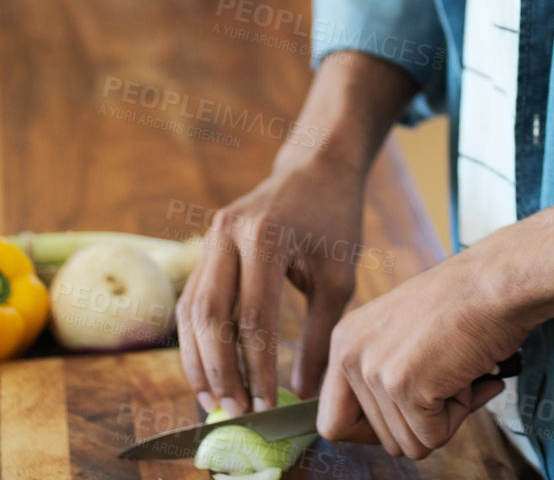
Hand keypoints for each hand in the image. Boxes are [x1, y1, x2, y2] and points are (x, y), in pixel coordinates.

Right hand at [176, 153, 366, 415]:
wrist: (317, 166)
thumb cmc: (334, 219)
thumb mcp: (338, 276)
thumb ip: (319, 336)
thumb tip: (302, 392)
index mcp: (267, 236)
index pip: (254, 316)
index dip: (258, 367)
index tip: (267, 405)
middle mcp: (229, 233)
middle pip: (211, 316)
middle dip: (221, 371)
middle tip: (235, 411)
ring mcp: (212, 236)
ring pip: (192, 311)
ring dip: (200, 361)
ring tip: (216, 400)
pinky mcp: (207, 245)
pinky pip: (192, 299)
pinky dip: (197, 338)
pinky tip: (210, 369)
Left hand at [316, 247, 526, 458]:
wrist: (499, 279)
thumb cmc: (466, 300)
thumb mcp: (403, 330)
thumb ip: (385, 370)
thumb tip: (387, 431)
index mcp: (345, 339)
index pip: (333, 421)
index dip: (370, 432)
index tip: (404, 417)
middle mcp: (350, 354)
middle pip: (378, 438)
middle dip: (421, 420)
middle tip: (447, 381)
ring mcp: (376, 371)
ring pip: (407, 444)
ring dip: (444, 417)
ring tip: (458, 370)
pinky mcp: (404, 386)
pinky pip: (432, 438)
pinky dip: (460, 414)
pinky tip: (468, 375)